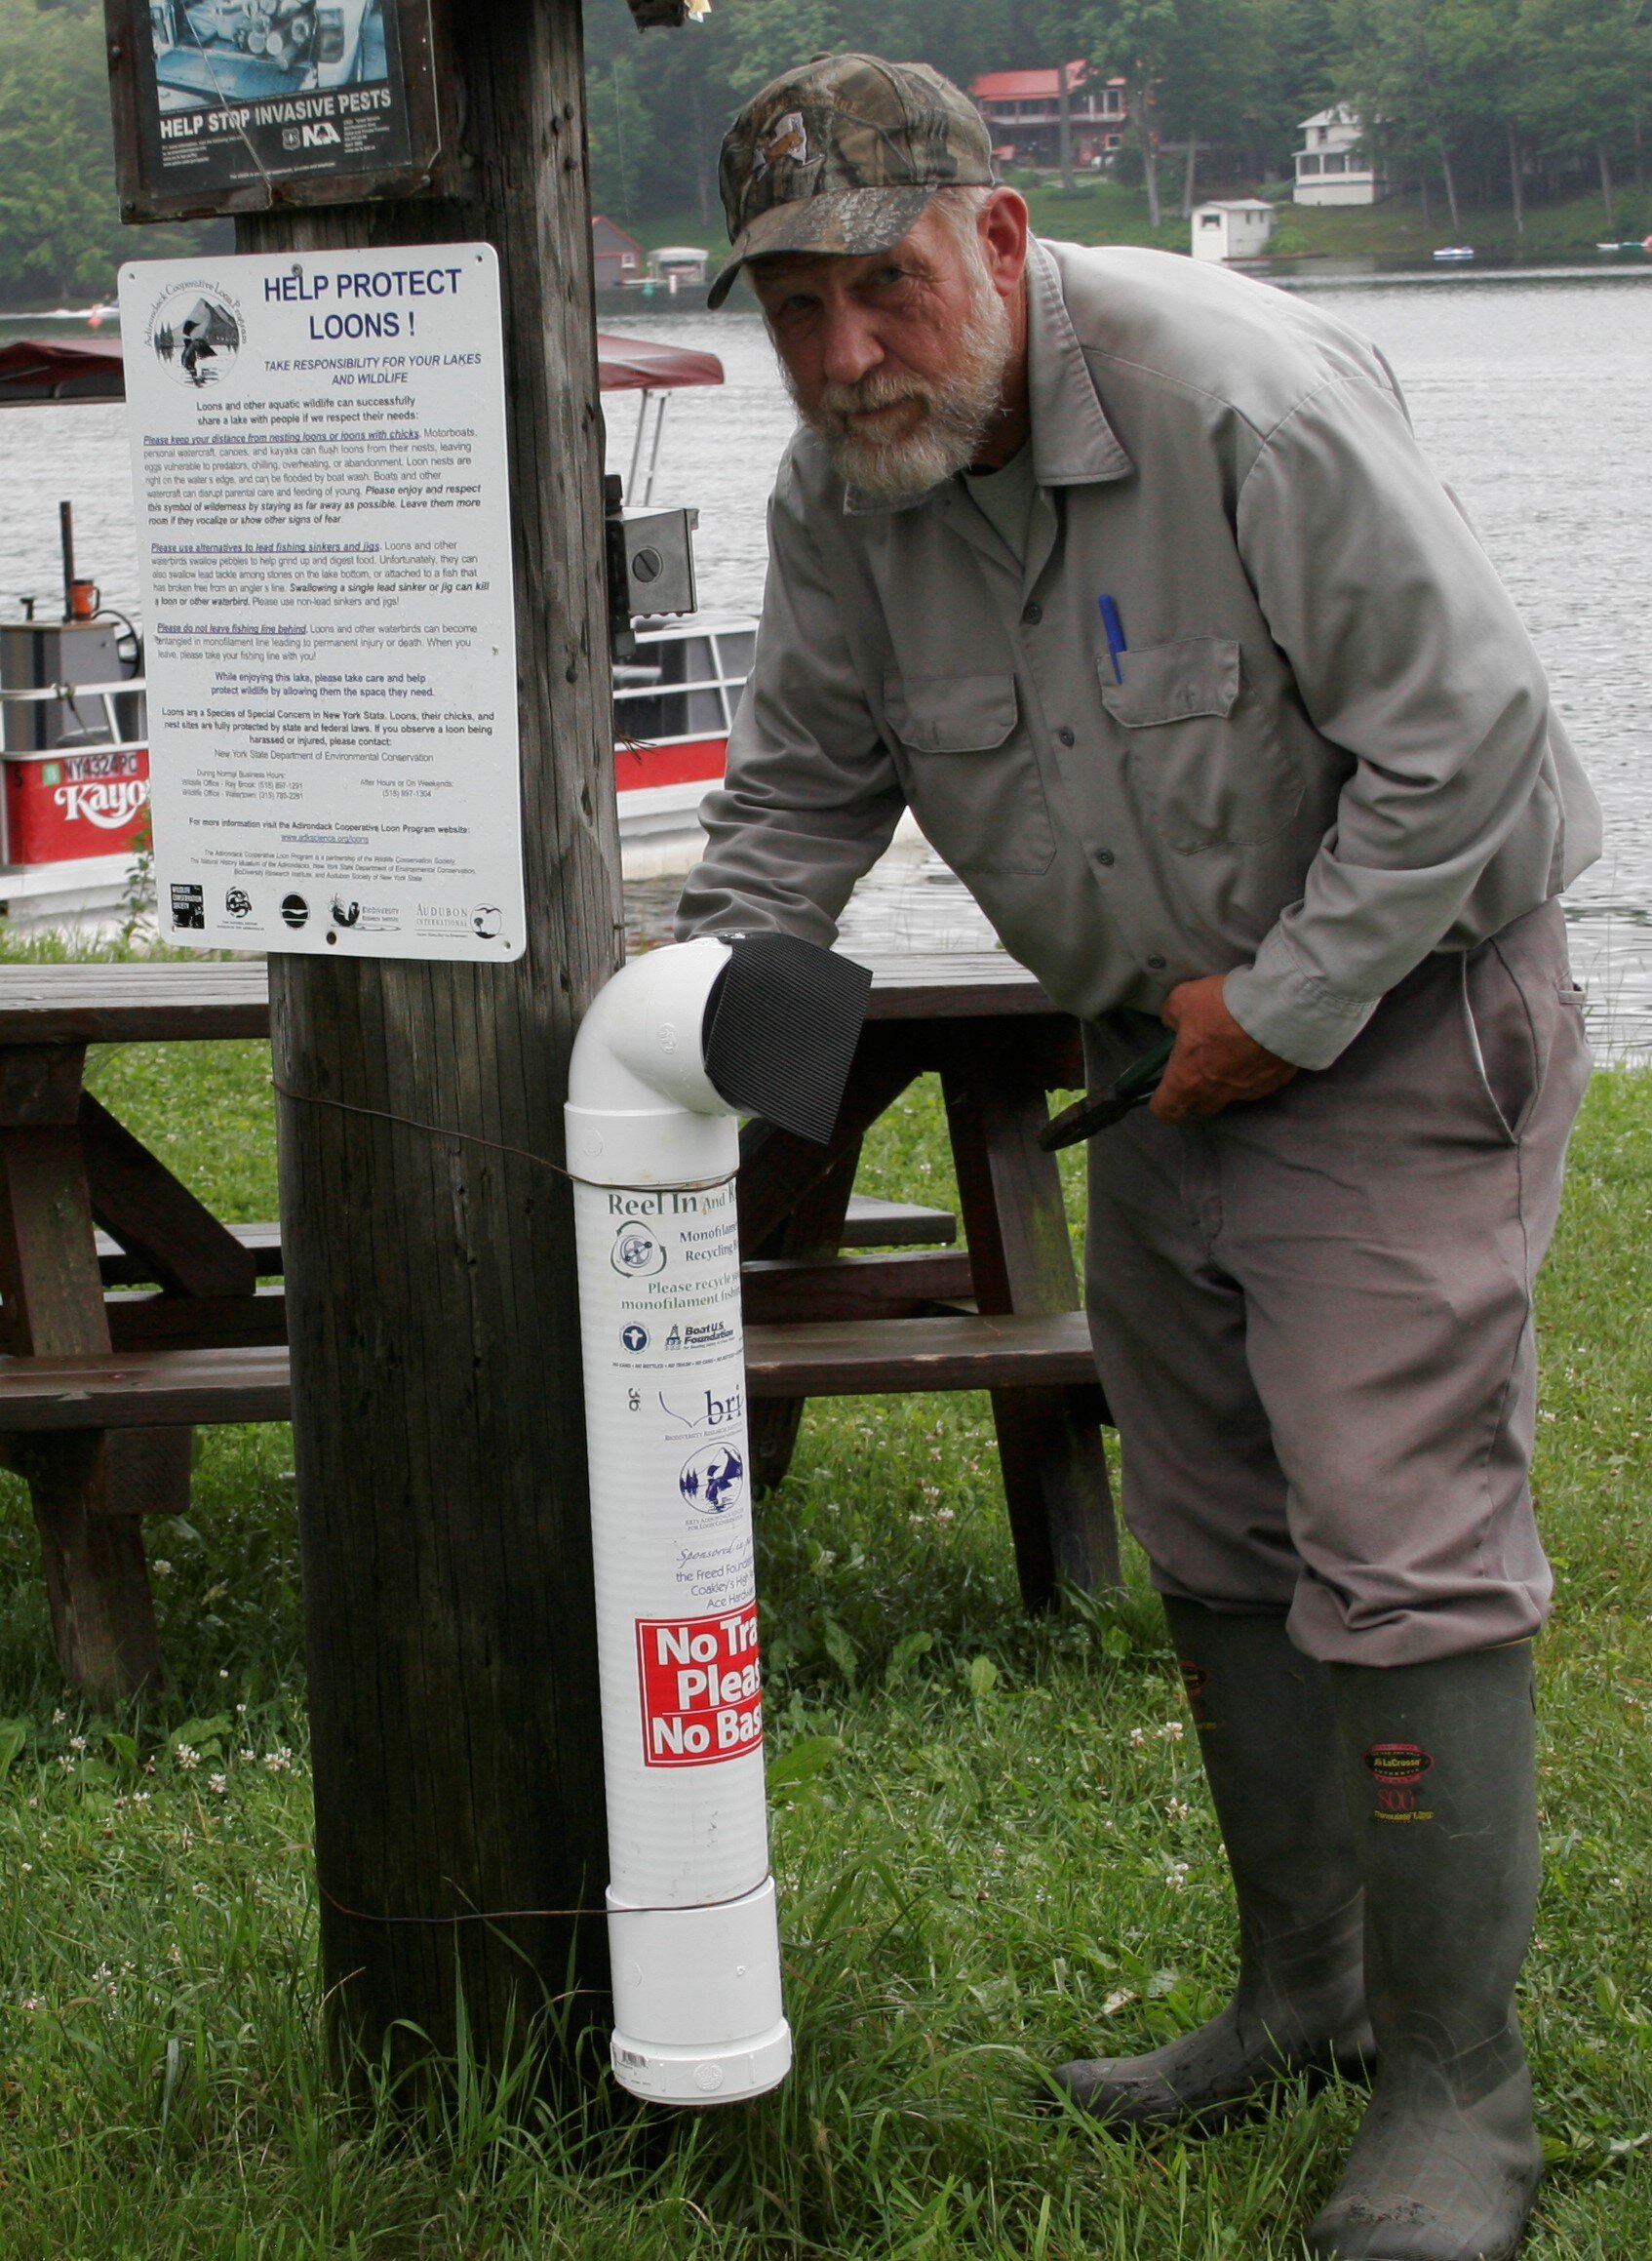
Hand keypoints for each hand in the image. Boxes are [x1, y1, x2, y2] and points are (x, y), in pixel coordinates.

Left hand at [1151, 975, 1298, 1122]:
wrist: (1276, 1009)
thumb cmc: (1221, 1009)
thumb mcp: (1183, 999)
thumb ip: (1171, 1015)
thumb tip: (1173, 1023)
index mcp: (1188, 1079)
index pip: (1167, 1111)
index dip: (1163, 1104)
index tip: (1166, 1091)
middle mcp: (1217, 1093)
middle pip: (1201, 1107)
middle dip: (1197, 1093)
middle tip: (1201, 1067)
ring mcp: (1248, 1091)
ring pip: (1233, 1095)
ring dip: (1229, 1081)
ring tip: (1236, 1053)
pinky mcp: (1275, 1082)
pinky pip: (1261, 1081)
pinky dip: (1258, 1070)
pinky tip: (1261, 1048)